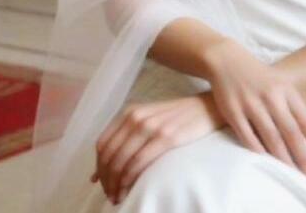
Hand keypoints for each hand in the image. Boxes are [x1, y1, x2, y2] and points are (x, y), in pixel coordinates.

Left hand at [92, 93, 223, 204]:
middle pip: (109, 155)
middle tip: (110, 195)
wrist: (206, 108)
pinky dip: (129, 180)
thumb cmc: (177, 117)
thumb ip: (128, 137)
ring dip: (115, 184)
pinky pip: (138, 162)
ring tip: (118, 197)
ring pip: (120, 161)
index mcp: (129, 112)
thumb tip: (102, 169)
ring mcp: (150, 126)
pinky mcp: (166, 137)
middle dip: (105, 180)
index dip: (98, 168)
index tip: (102, 184)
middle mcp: (135, 117)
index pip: (102, 144)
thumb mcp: (148, 119)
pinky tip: (129, 190)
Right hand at [203, 38, 305, 176]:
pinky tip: (265, 161)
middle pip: (291, 132)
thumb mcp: (280, 85)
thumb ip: (294, 108)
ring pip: (271, 137)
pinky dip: (258, 151)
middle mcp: (270, 96)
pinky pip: (248, 136)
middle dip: (303, 156)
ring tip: (291, 172)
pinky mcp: (232, 110)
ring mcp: (250, 103)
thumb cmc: (259, 77)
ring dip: (283, 158)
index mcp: (286, 89)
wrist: (226, 60)